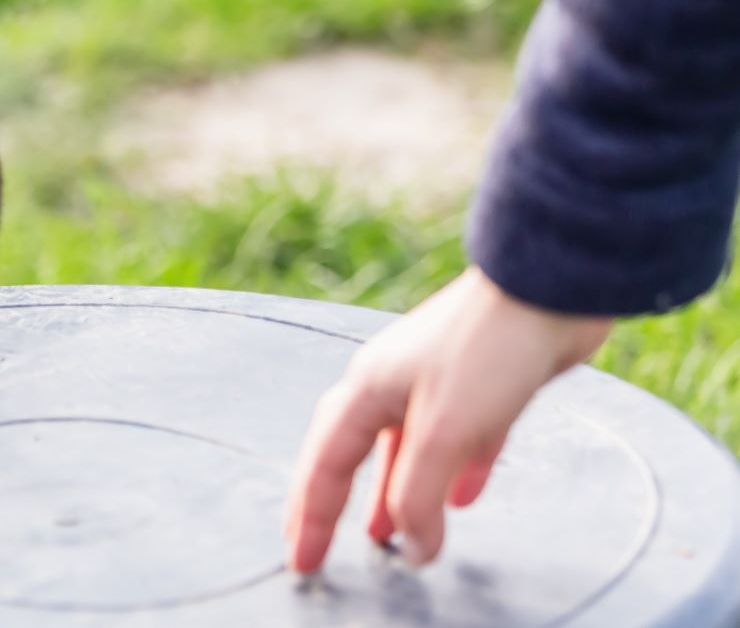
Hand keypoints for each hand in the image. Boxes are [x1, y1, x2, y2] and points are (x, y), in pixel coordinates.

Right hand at [285, 267, 612, 572]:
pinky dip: (453, 474)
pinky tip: (465, 498)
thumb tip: (415, 550)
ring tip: (385, 536)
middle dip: (333, 503)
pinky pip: (458, 442)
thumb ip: (418, 494)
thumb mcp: (443, 431)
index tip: (302, 562)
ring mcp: (437, 384)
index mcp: (368, 389)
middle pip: (350, 453)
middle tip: (318, 545)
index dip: (310, 516)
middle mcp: (393, 384)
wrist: (550, 290)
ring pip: (402, 450)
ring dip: (390, 493)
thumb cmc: (486, 349)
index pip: (326, 464)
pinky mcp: (484, 388)